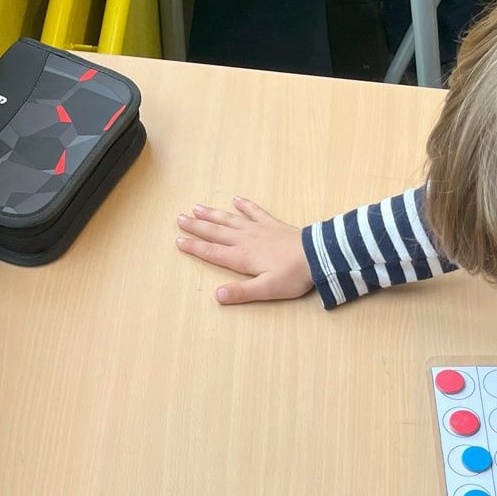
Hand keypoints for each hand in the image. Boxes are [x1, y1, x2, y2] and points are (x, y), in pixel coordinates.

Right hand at [176, 196, 312, 304]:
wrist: (317, 255)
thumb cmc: (292, 276)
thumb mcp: (266, 289)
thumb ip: (242, 292)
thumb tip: (217, 296)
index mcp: (241, 258)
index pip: (212, 253)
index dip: (195, 247)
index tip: (179, 241)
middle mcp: (245, 240)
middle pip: (216, 232)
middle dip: (197, 226)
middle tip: (179, 219)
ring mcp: (258, 229)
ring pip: (229, 219)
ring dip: (212, 214)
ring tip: (196, 207)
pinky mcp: (272, 224)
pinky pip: (254, 211)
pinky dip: (244, 205)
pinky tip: (236, 199)